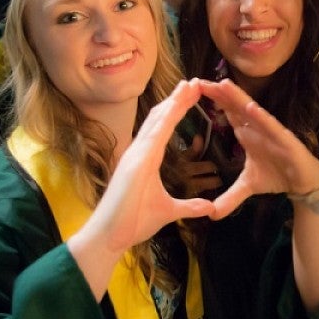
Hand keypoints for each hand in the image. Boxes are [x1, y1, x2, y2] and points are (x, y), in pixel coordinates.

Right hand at [70, 80, 215, 258]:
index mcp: (146, 159)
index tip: (191, 95)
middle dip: (176, 99)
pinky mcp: (136, 163)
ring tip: (188, 86)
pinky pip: (153, 136)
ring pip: (156, 121)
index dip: (176, 110)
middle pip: (160, 118)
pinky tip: (176, 105)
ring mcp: (136, 155)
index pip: (164, 128)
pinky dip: (165, 119)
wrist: (110, 236)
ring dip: (173, 102)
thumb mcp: (169, 211)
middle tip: (193, 82)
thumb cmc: (132, 223)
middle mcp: (139, 152)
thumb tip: (207, 207)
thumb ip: (189, 207)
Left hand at [198, 79, 318, 218]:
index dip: (211, 100)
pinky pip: (271, 125)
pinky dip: (261, 116)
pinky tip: (250, 107)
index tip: (192, 89)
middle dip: (217, 93)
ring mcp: (270, 130)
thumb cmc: (277, 176)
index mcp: (246, 133)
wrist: (302, 183)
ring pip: (251, 110)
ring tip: (221, 84)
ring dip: (237, 97)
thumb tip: (212, 214)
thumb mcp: (247, 187)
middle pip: (234, 105)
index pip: (226, 112)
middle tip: (197, 81)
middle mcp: (256, 127)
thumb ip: (229, 198)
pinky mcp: (284, 138)